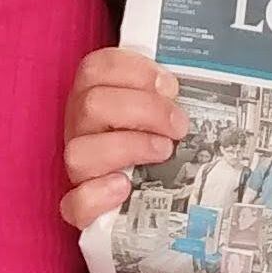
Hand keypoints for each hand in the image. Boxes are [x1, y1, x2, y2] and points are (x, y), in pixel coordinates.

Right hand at [58, 44, 185, 226]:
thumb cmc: (161, 137)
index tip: (170, 86)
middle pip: (91, 105)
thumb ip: (170, 90)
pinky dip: (97, 195)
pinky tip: (125, 187)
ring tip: (163, 151)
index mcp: (95, 93)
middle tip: (179, 125)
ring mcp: (79, 165)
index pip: (95, 68)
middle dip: (144, 110)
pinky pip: (74, 203)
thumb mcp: (166, 105)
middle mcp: (81, 126)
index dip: (133, 72)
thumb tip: (197, 78)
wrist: (159, 193)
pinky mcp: (81, 204)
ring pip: (79, 152)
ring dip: (128, 147)